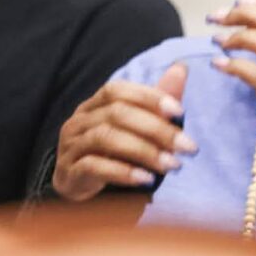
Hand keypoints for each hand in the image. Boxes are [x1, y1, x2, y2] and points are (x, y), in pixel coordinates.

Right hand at [51, 61, 191, 200]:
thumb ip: (155, 101)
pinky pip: (93, 167)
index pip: (117, 91)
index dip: (148, 97)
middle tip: (186, 146)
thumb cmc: (111, 153)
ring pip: (105, 138)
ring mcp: (71, 147)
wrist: (78, 187)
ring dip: (144, 151)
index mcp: (93, 105)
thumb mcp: (135, 126)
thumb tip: (181, 67)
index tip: (179, 112)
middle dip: (156, 129)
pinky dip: (122, 172)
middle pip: (115, 114)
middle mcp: (78, 121)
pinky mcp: (69, 173)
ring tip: (171, 165)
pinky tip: (146, 180)